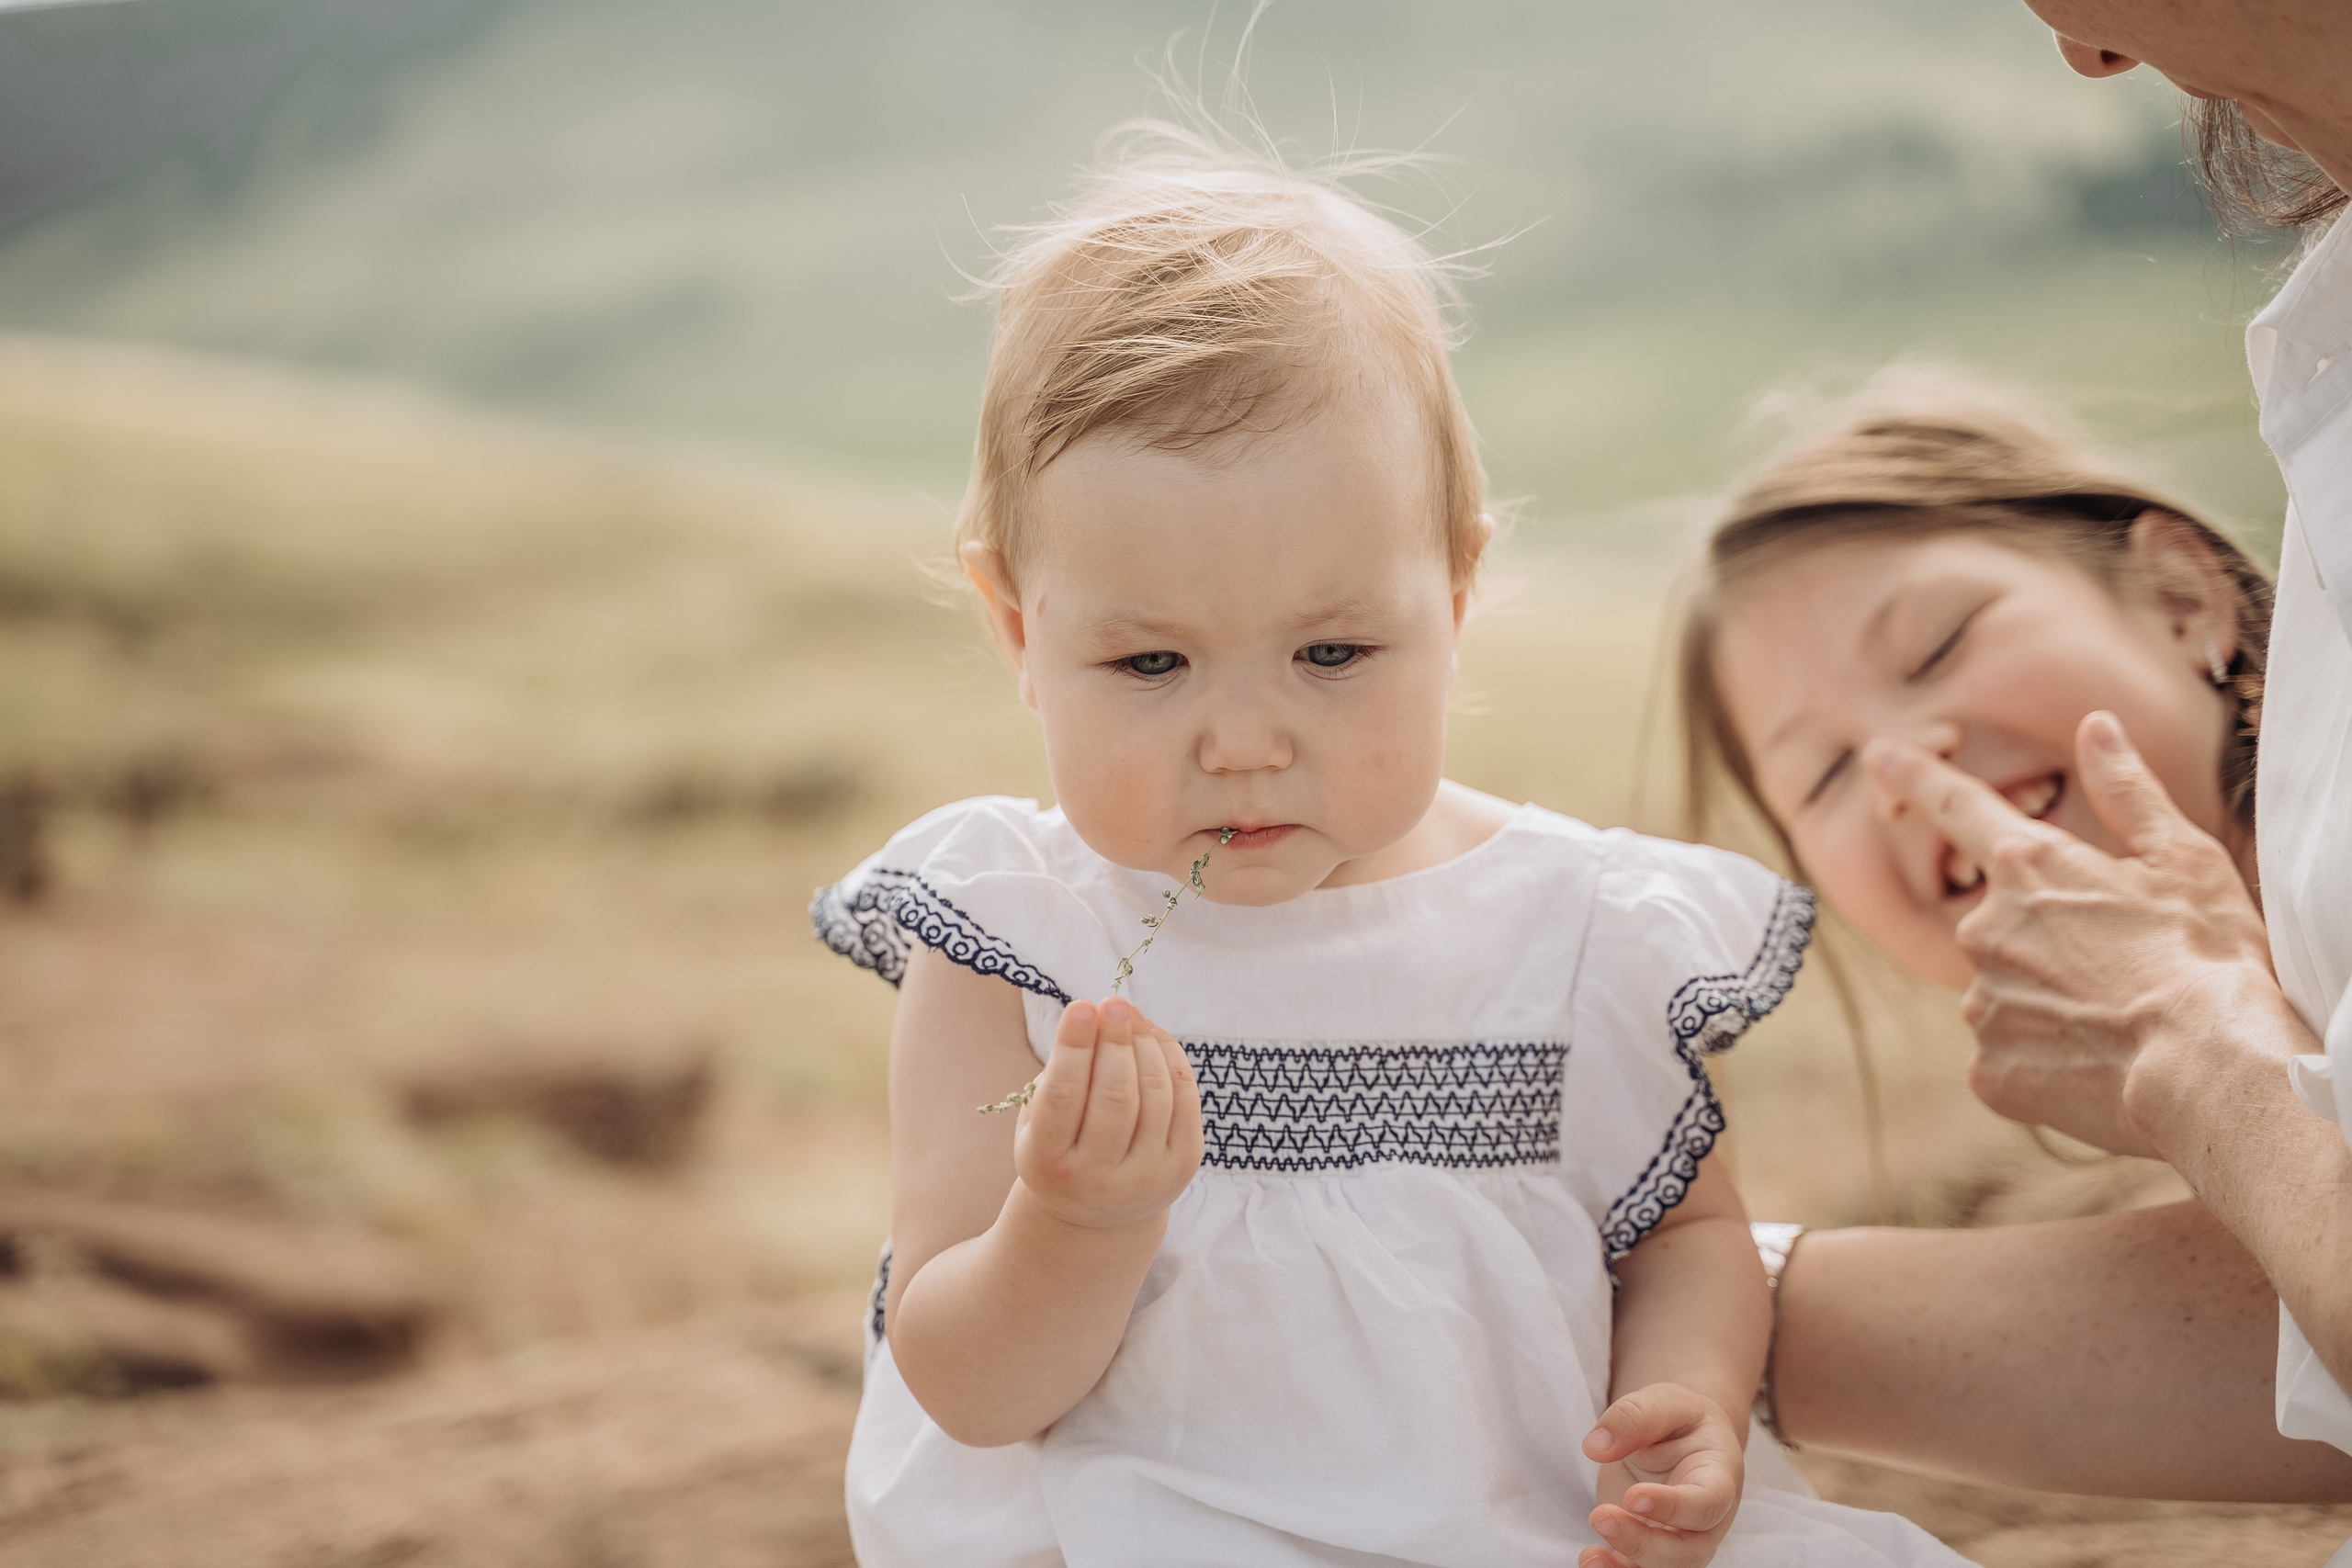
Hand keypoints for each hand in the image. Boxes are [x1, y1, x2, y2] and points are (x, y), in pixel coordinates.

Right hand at [1014, 997, 1203, 1229]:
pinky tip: (1154, 1037)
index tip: (1081, 1006)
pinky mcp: (1183, 1166)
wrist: (1097, 1214)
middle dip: (1116, 1041)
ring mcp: (1147, 1176)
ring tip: (1130, 1017)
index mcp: (1049, 1165)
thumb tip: (1098, 1015)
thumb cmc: (1060, 1149)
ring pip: (1155, 1095)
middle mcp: (1099, 1179)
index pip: (1063, 1096)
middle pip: (1115, 1096)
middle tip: (1113, 1005)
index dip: (1073, 1047)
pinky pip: (1185, 1100)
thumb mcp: (1039, 1121)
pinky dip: (1171, 1059)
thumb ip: (1059, 1074)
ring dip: (1145, 1044)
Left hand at [1580, 1383, 1742, 1567]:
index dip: (1673, 1507)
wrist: (1678, 1437)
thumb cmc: (1677, 1420)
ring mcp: (1680, 1540)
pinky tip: (1589, 1560)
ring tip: (1589, 1557)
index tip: (1634, 1497)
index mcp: (1719, 1479)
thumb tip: (1595, 1446)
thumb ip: (1634, 1417)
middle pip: (1687, 1551)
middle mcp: (1705, 1521)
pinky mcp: (1650, 1548)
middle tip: (1600, 1517)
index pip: (1706, 1504)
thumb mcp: (1662, 1401)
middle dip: (1644, 1544)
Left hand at [1866, 711, 2275, 1156]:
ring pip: (2007, 997)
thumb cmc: (2207, 959)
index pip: (1960, 808)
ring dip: (2051, 1008)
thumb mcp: (2183, 859)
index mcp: (2030, 867)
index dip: (1918, 778)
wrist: (2211, 1071)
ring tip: (2122, 1026)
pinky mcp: (1987, 1071)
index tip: (1880, 756)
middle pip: (2004, 929)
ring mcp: (1981, 1003)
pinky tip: (2098, 1069)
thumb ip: (2128, 791)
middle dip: (2051, 948)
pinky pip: (2010, 1059)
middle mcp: (1985, 929)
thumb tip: (2097, 726)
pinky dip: (2047, 1065)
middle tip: (2125, 974)